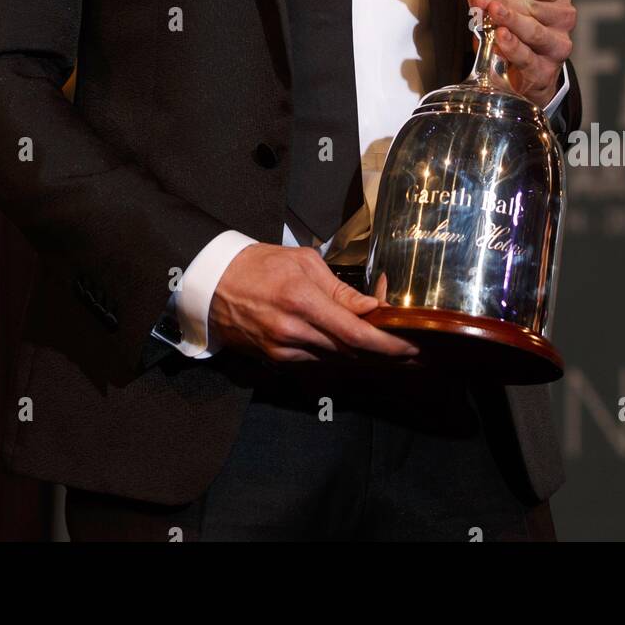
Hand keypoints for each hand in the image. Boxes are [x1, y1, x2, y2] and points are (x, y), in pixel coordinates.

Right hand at [209, 243, 419, 363]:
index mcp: (302, 300)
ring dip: (364, 357)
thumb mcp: (303, 262)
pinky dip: (338, 356)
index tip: (411, 348)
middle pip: (350, 353)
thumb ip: (340, 290)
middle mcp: (293, 331)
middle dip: (384, 355)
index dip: (388, 345)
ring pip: (336, 361)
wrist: (212, 283)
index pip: (355, 333)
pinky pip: (316, 361)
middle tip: (412, 354)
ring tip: (390, 351)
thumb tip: (372, 309)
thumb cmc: (259, 264)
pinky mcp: (275, 360)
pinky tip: (354, 349)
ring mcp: (282, 350)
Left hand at [464, 0, 575, 108]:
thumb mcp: (498, 12)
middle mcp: (562, 21)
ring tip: (492, 12)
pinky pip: (528, 57)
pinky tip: (501, 36)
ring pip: (534, 31)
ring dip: (510, 20)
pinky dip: (513, 46)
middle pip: (534, 8)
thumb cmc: (516, 36)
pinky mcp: (545, 71)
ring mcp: (557, 47)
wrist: (523, 77)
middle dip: (505, 1)